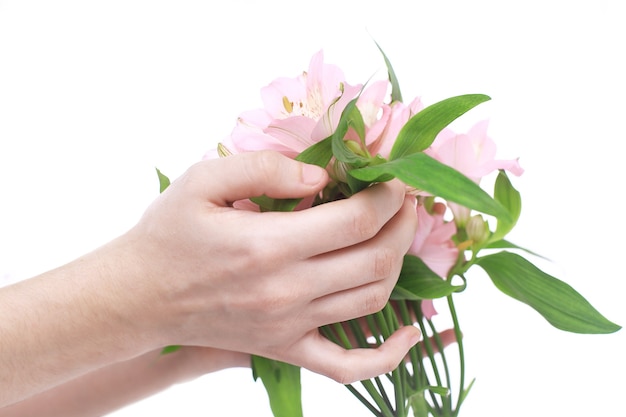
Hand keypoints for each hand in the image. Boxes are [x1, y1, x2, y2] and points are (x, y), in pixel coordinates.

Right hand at [114, 150, 419, 383]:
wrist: (140, 297)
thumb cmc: (168, 234)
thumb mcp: (202, 181)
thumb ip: (264, 169)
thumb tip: (319, 175)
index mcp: (268, 245)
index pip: (356, 221)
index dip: (388, 196)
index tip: (395, 179)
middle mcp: (286, 290)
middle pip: (375, 259)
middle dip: (403, 224)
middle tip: (405, 200)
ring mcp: (289, 325)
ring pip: (373, 300)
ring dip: (398, 265)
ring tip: (398, 235)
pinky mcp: (284, 347)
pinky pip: (348, 365)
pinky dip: (388, 355)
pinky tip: (411, 333)